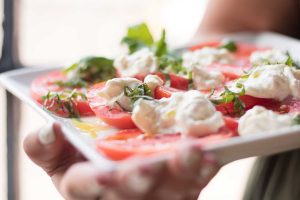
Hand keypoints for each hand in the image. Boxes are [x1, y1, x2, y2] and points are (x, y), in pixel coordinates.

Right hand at [23, 122, 219, 199]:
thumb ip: (46, 146)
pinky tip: (212, 156)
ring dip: (183, 174)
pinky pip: (194, 183)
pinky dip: (203, 171)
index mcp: (85, 185)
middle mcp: (122, 193)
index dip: (95, 184)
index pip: (85, 188)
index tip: (105, 176)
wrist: (120, 156)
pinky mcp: (179, 186)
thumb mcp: (59, 153)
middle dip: (140, 182)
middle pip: (132, 193)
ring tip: (196, 154)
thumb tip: (49, 128)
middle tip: (151, 167)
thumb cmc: (85, 157)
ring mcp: (154, 192)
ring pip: (169, 191)